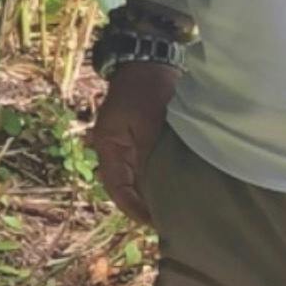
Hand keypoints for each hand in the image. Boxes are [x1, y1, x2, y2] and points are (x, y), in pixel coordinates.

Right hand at [88, 61, 177, 227]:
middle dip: (145, 207)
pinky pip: (147, 170)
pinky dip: (158, 182)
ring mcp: (127, 147)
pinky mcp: (142, 142)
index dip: (135, 210)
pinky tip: (176, 190)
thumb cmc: (145, 90)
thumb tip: (157, 190)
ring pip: (137, 181)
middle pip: (126, 189)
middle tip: (169, 224)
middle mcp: (114, 151)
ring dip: (152, 195)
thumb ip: (147, 156)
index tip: (157, 223)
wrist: (150, 61)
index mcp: (108, 147)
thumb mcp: (145, 124)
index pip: (117, 189)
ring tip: (175, 212)